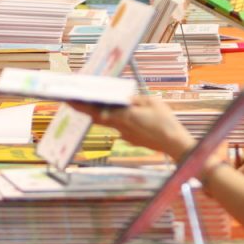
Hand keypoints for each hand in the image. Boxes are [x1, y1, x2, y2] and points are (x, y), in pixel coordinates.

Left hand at [71, 96, 193, 159]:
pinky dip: (118, 119)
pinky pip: (120, 127)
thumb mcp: (151, 102)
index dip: (81, 105)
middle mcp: (120, 127)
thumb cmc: (165, 122)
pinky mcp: (131, 139)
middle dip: (85, 108)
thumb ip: (135, 99)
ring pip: (109, 122)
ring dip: (103, 113)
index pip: (96, 110)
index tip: (68, 99)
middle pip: (97, 117)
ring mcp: (125, 135)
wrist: (175, 145)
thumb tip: (124, 98)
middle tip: (72, 99)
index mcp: (123, 116)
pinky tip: (125, 114)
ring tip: (99, 103)